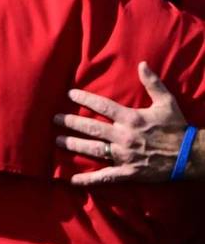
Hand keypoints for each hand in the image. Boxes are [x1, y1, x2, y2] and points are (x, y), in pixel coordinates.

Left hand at [54, 62, 185, 184]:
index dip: (84, 99)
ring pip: (92, 149)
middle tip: (54, 119)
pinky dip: (87, 179)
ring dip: (72, 144)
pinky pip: (104, 176)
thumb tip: (141, 64)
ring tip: (56, 140)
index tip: (69, 94)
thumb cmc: (177, 127)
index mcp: (132, 118)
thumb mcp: (167, 102)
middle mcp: (124, 136)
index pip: (102, 106)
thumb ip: (153, 83)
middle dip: (70, 122)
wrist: (190, 155)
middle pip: (91, 128)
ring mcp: (123, 155)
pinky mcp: (127, 172)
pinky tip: (71, 179)